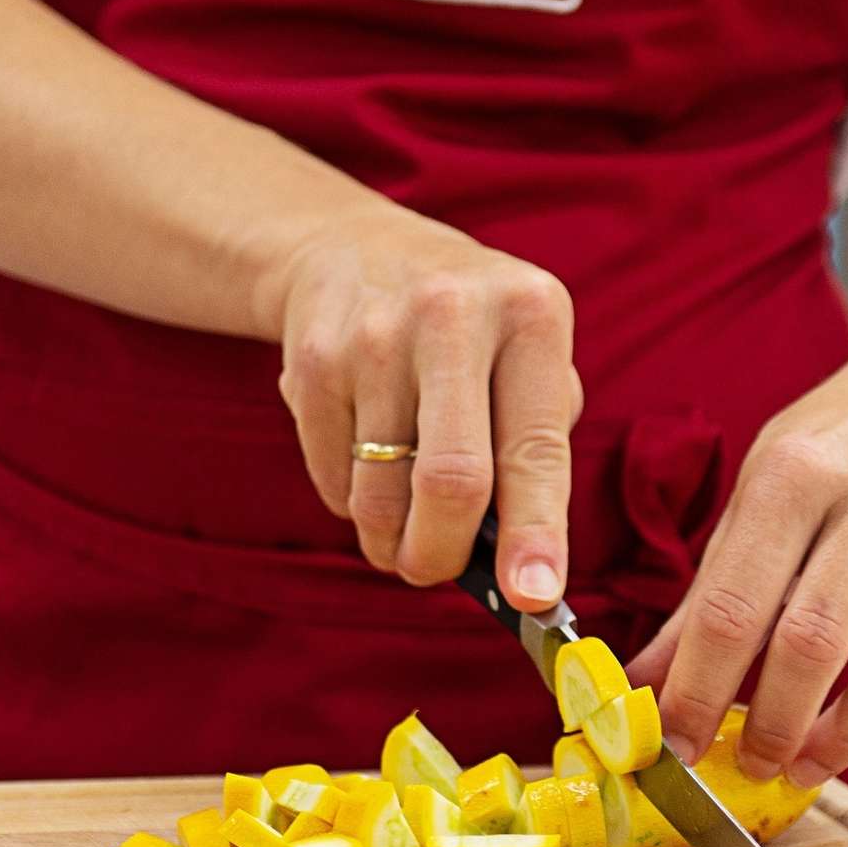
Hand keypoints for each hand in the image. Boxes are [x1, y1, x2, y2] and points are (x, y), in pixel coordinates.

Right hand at [274, 207, 581, 608]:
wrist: (355, 251)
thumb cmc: (469, 333)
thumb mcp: (526, 351)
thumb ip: (533, 445)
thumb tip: (519, 566)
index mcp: (531, 314)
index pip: (535, 448)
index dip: (536, 532)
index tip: (536, 595)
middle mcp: (452, 317)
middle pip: (449, 480)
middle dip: (443, 555)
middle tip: (438, 573)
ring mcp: (373, 337)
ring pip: (379, 494)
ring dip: (391, 539)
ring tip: (403, 528)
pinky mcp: (311, 362)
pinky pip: (331, 478)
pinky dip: (351, 501)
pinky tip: (365, 460)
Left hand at [631, 326, 847, 787]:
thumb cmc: (834, 446)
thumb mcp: (760, 492)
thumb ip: (708, 593)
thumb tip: (646, 684)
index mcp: (796, 474)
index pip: (735, 606)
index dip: (699, 689)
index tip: (676, 741)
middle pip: (815, 641)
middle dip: (774, 724)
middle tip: (748, 765)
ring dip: (844, 738)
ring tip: (806, 767)